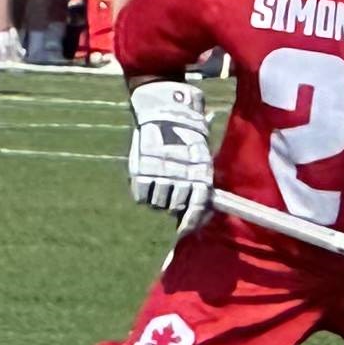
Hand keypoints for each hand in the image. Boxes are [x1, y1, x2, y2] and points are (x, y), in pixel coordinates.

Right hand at [124, 80, 212, 231]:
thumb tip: (200, 212)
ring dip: (157, 197)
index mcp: (201, 176)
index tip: (184, 231)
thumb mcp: (201, 159)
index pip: (198, 208)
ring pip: (157, 204)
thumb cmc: (186, 137)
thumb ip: (199, 185)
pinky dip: (142, 192)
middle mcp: (182, 179)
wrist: (164, 113)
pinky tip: (145, 179)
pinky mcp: (141, 173)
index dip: (191, 222)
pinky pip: (141, 196)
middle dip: (172, 204)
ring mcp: (161, 176)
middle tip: (169, 190)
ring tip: (157, 179)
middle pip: (175, 207)